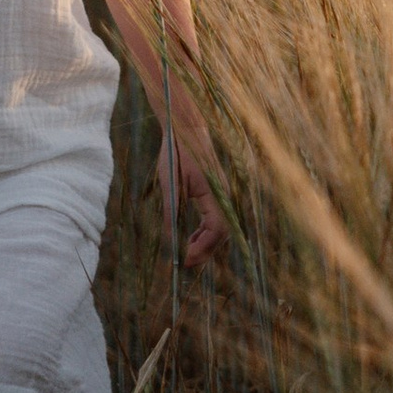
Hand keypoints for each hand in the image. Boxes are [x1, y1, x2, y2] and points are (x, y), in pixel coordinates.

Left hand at [163, 138, 226, 269]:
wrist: (186, 128)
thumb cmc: (177, 153)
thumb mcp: (170, 184)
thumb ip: (171, 212)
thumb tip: (170, 240)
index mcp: (214, 194)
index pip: (216, 230)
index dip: (202, 248)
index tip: (185, 260)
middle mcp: (223, 196)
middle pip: (222, 233)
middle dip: (205, 251)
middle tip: (185, 263)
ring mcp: (222, 194)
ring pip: (220, 228)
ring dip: (205, 242)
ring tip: (186, 251)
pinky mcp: (216, 193)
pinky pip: (216, 218)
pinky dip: (205, 231)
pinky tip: (191, 236)